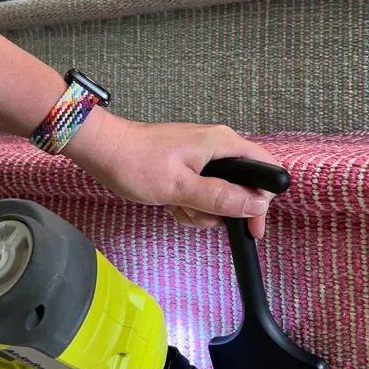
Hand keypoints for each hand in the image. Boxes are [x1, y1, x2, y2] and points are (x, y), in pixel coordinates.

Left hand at [67, 115, 280, 238]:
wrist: (103, 151)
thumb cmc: (136, 162)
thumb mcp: (181, 187)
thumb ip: (221, 197)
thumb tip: (257, 204)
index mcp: (222, 143)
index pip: (265, 168)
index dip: (263, 199)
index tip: (253, 225)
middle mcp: (216, 146)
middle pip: (242, 186)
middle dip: (222, 210)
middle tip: (199, 214)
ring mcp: (201, 157)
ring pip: (219, 195)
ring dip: (200, 210)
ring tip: (176, 206)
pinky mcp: (187, 167)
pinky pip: (200, 193)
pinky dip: (187, 205)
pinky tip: (169, 204)